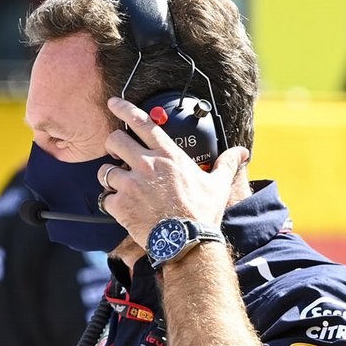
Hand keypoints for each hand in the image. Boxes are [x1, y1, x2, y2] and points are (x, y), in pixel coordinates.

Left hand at [96, 96, 249, 247]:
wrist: (186, 242)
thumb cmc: (201, 214)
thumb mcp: (217, 185)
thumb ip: (226, 164)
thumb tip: (241, 153)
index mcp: (168, 155)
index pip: (141, 122)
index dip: (124, 108)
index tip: (113, 103)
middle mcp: (146, 165)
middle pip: (114, 140)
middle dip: (112, 145)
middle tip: (116, 153)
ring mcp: (131, 184)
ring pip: (104, 169)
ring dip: (108, 175)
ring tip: (117, 184)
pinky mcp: (120, 205)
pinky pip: (104, 197)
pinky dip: (109, 201)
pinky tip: (119, 206)